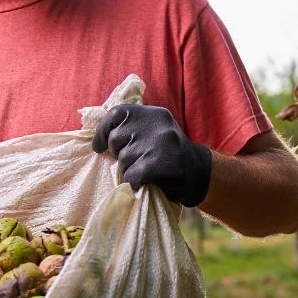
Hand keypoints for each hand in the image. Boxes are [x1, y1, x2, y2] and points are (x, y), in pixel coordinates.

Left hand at [91, 104, 211, 206]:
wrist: (200, 174)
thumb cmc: (169, 154)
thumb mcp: (155, 131)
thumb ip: (132, 128)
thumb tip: (98, 137)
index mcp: (154, 114)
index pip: (116, 114)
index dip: (103, 131)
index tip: (100, 146)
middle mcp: (157, 125)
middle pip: (116, 139)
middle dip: (120, 154)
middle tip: (138, 160)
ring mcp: (159, 144)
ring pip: (123, 161)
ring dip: (130, 170)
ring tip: (148, 171)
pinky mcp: (158, 166)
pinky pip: (131, 176)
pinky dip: (135, 183)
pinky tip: (148, 182)